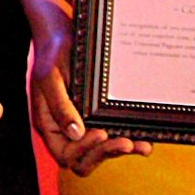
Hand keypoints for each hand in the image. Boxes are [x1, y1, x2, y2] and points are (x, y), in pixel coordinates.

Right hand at [30, 62, 150, 175]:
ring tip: (142, 145)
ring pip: (101, 152)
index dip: (83, 151)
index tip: (100, 133)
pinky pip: (113, 137)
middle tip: (125, 142)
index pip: (65, 154)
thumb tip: (76, 134)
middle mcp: (66, 130)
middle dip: (105, 153)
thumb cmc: (52, 53)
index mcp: (49, 124)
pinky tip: (144, 138)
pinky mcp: (98, 118)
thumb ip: (59, 106)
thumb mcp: (50, 77)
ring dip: (121, 150)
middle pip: (84, 160)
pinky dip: (129, 140)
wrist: (62, 35)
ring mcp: (83, 125)